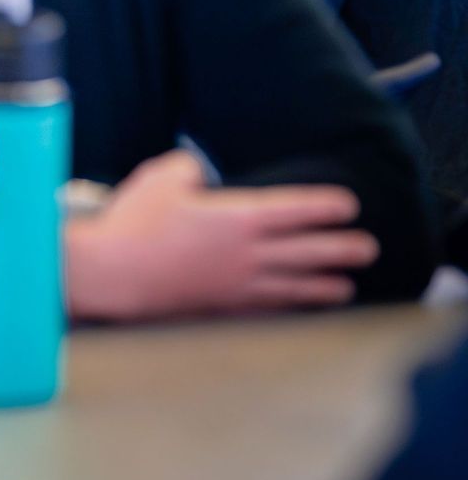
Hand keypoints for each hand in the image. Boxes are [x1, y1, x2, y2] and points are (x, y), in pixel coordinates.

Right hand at [66, 149, 376, 320]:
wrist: (112, 273)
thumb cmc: (134, 222)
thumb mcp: (160, 178)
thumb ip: (187, 169)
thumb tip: (197, 171)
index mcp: (239, 218)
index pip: (296, 210)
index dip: (326, 206)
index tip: (349, 205)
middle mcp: (248, 254)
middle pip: (308, 251)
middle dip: (341, 249)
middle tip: (367, 248)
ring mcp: (236, 284)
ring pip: (294, 286)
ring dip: (324, 286)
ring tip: (346, 287)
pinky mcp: (220, 306)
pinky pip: (265, 309)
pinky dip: (287, 309)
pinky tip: (296, 311)